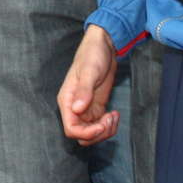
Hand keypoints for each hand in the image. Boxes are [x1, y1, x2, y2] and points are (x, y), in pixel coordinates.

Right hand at [57, 26, 119, 144]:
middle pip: (82, 136)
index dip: (86, 133)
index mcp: (67, 101)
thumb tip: (76, 109)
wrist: (103, 46)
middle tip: (110, 118)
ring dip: (105, 131)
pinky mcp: (96, 108)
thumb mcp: (89, 71)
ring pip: (92, 133)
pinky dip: (109, 125)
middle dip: (98, 133)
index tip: (101, 126)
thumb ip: (83, 91)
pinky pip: (100, 126)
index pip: (71, 129)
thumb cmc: (92, 55)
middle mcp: (74, 108)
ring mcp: (85, 109)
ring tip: (114, 116)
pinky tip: (115, 114)